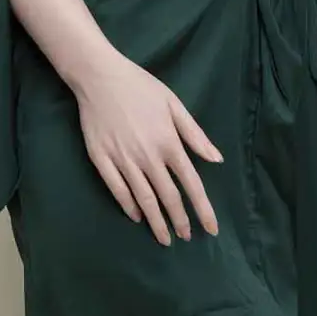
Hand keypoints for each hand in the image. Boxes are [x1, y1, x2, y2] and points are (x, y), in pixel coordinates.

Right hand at [73, 52, 222, 245]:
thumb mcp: (174, 104)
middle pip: (168, 197)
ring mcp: (123, 160)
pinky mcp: (101, 160)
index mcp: (169, 143)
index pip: (191, 184)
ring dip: (156, 222)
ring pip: (143, 199)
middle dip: (179, 221)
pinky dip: (128, 206)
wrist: (100, 77)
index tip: (211, 229)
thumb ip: (195, 135)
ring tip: (164, 238)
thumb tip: (217, 159)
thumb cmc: (141, 87)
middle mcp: (148, 157)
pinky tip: (137, 217)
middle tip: (186, 238)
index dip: (202, 209)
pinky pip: (117, 190)